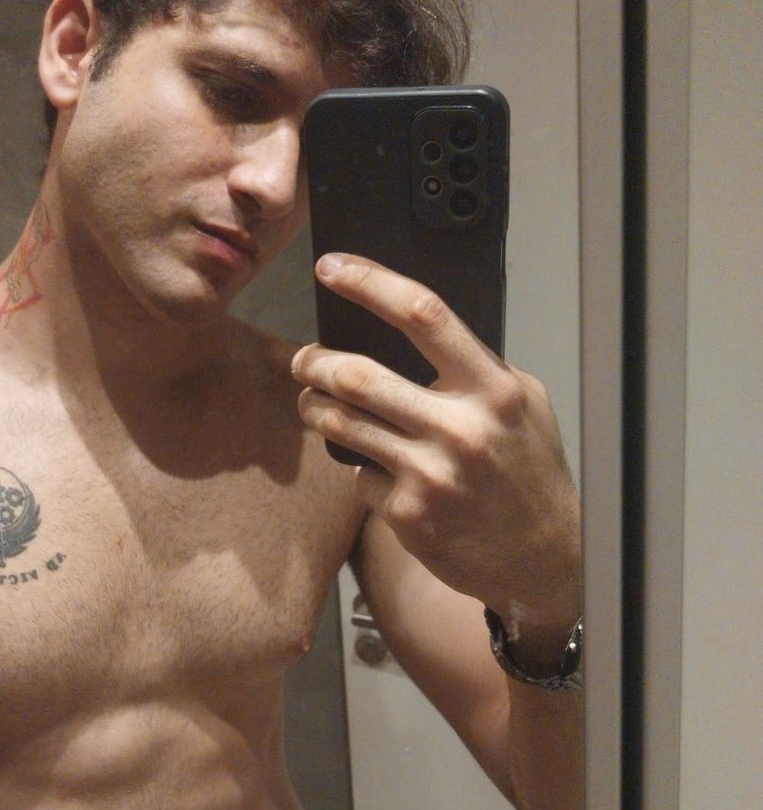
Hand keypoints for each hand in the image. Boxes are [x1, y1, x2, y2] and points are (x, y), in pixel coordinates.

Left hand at [292, 253, 579, 631]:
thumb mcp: (523, 404)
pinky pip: (357, 474)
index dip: (369, 283)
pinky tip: (376, 468)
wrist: (545, 559)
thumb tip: (408, 328)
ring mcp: (430, 475)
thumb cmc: (529, 472)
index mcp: (493, 389)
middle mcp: (460, 429)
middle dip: (315, 361)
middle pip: (358, 375)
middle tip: (303, 359)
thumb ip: (473, 368)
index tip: (333, 267)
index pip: (423, 315)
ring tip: (313, 400)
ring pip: (340, 423)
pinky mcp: (407, 514)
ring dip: (313, 406)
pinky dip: (359, 465)